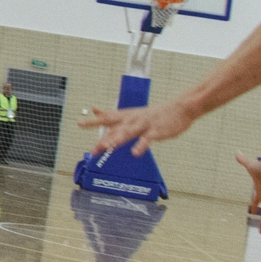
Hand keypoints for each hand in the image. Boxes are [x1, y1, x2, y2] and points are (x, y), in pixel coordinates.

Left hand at [78, 99, 195, 156]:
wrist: (181, 107)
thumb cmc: (156, 113)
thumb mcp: (132, 112)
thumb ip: (113, 115)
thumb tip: (94, 110)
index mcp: (127, 116)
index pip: (107, 117)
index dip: (94, 121)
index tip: (79, 123)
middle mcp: (133, 119)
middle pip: (115, 128)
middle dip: (103, 138)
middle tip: (92, 148)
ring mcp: (144, 124)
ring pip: (128, 132)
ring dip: (117, 139)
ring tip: (107, 147)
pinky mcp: (156, 131)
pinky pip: (147, 139)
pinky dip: (141, 146)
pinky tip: (135, 153)